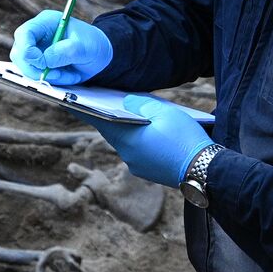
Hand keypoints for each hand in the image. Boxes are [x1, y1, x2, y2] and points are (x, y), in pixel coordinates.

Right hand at [10, 10, 112, 85]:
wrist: (99, 55)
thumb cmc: (93, 44)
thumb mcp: (84, 47)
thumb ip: (65, 52)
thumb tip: (45, 60)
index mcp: (46, 23)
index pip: (24, 34)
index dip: (27, 50)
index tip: (42, 63)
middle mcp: (36, 36)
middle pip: (19, 53)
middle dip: (34, 68)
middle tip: (55, 75)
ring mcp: (36, 50)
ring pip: (25, 68)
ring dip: (46, 76)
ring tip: (67, 74)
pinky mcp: (39, 64)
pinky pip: (36, 76)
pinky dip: (51, 80)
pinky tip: (66, 75)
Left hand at [78, 95, 212, 187]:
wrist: (207, 172)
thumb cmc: (185, 139)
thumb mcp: (165, 113)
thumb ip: (140, 105)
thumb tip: (125, 102)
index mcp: (127, 139)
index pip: (97, 120)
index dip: (81, 108)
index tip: (65, 99)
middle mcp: (127, 155)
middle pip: (112, 131)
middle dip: (107, 116)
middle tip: (100, 100)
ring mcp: (137, 166)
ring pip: (126, 142)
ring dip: (126, 128)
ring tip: (129, 113)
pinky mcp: (149, 171)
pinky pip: (138, 151)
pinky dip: (138, 139)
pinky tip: (148, 131)